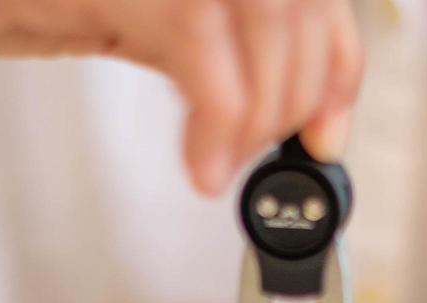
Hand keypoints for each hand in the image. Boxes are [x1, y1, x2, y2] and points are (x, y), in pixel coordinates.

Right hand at [0, 0, 363, 194]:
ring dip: (262, 107)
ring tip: (219, 163)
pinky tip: (199, 162)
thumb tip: (248, 98)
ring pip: (262, 8)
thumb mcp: (94, 17)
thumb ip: (174, 39)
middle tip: (261, 158)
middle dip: (299, 95)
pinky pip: (195, 36)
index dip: (332, 57)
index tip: (323, 127)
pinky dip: (218, 111)